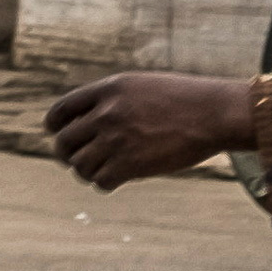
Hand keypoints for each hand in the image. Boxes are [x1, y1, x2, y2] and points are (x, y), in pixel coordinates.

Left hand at [47, 70, 261, 188]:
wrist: (215, 114)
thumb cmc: (186, 100)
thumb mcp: (144, 87)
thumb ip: (114, 100)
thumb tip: (89, 122)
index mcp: (109, 89)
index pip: (61, 111)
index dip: (56, 126)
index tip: (61, 134)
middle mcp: (107, 113)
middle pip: (64, 141)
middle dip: (68, 153)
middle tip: (80, 159)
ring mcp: (117, 139)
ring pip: (80, 165)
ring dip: (87, 171)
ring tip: (102, 170)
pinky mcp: (130, 164)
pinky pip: (100, 181)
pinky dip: (105, 183)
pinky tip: (118, 179)